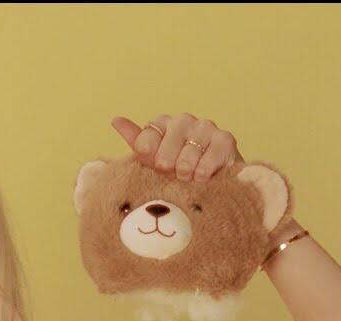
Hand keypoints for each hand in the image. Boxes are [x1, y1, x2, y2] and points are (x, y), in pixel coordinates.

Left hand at [111, 113, 245, 181]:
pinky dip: (202, 176)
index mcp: (163, 123)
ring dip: (187, 177)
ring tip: (192, 176)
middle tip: (177, 174)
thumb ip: (137, 140)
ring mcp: (205, 127)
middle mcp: (183, 120)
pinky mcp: (225, 139)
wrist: (215, 180)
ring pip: (185, 163)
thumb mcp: (153, 159)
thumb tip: (115, 120)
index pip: (144, 143)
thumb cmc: (179, 169)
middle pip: (163, 157)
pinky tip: (204, 176)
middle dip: (170, 173)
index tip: (159, 168)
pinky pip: (205, 165)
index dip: (151, 162)